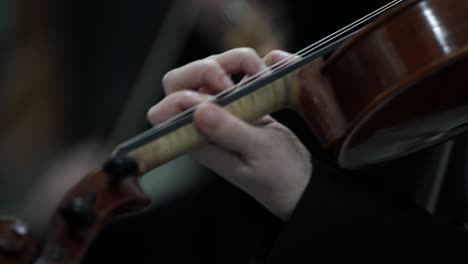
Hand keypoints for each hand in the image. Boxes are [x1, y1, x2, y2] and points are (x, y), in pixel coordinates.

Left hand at [147, 48, 311, 219]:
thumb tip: (198, 111)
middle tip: (236, 82)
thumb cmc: (278, 176)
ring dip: (234, 61)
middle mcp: (204, 123)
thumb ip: (228, 132)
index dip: (182, 95)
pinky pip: (235, 72)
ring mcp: (220, 110)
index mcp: (199, 140)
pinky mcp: (239, 102)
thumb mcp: (258, 152)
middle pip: (179, 81)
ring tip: (262, 74)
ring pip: (208, 70)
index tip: (220, 95)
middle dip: (206, 68)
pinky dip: (250, 65)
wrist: (299, 182)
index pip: (163, 113)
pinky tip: (269, 73)